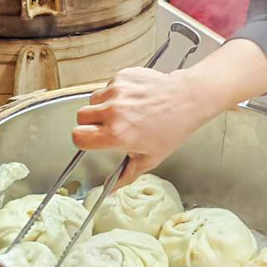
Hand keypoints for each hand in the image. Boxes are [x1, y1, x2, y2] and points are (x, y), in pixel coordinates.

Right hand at [73, 68, 206, 183]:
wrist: (187, 99)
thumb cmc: (173, 128)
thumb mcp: (150, 158)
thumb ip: (126, 175)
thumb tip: (110, 190)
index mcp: (117, 134)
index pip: (78, 137)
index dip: (84, 140)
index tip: (93, 139)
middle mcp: (113, 111)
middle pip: (81, 116)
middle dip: (91, 122)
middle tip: (110, 125)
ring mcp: (117, 91)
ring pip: (93, 99)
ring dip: (103, 106)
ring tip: (125, 111)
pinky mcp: (122, 76)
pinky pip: (108, 86)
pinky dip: (116, 93)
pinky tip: (134, 99)